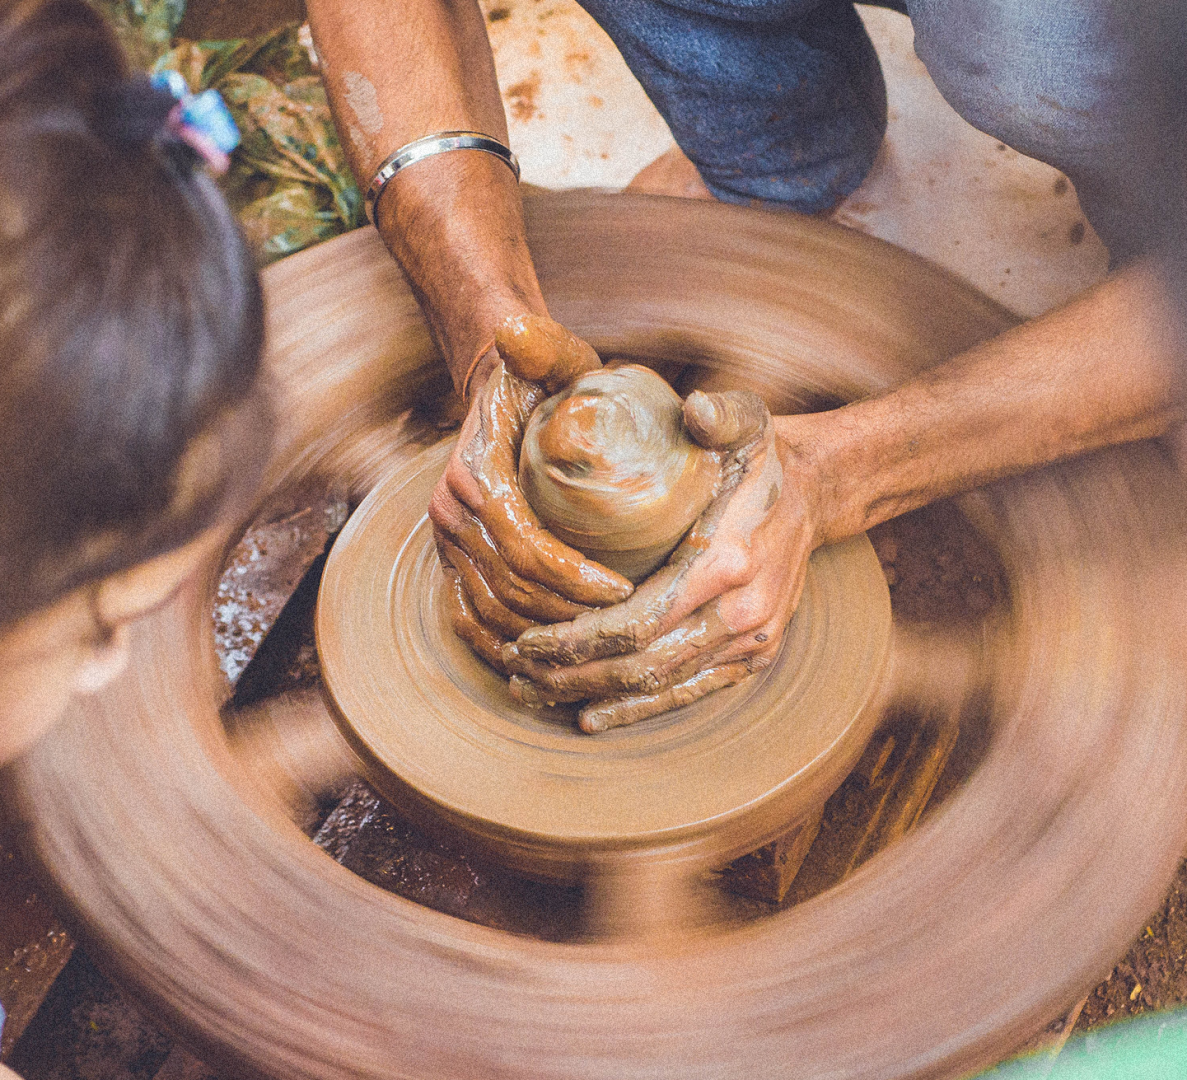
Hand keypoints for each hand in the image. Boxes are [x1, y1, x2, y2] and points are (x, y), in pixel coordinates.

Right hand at [430, 315, 634, 670]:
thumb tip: (514, 331)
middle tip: (623, 626)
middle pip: (510, 590)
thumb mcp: (549, 355)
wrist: (496, 391)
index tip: (625, 590)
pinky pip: (467, 619)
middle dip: (568, 617)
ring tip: (596, 645)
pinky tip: (540, 664)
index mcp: (473, 475)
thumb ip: (543, 346)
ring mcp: (445, 542)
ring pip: (491, 613)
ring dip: (542, 637)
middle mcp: (449, 513)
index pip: (525, 546)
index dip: (573, 579)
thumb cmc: (539, 378)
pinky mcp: (450, 560)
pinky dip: (501, 647)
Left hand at [503, 392, 819, 731]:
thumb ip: (719, 414)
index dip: (576, 640)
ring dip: (594, 696)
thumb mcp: (747, 420)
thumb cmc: (763, 458)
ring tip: (536, 692)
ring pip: (660, 686)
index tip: (526, 639)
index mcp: (727, 562)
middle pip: (640, 665)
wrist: (817, 495)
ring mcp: (751, 642)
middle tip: (515, 672)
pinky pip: (690, 693)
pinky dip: (640, 709)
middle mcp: (742, 614)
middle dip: (571, 675)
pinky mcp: (754, 657)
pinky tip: (593, 715)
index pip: (638, 622)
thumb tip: (694, 408)